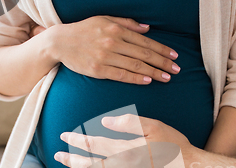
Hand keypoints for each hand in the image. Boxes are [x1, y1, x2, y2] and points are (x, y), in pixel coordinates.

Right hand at [45, 16, 179, 83]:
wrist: (59, 42)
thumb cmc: (83, 30)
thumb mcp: (104, 19)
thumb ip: (127, 23)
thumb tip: (147, 28)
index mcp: (116, 29)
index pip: (145, 41)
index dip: (162, 49)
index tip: (174, 56)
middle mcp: (113, 42)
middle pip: (144, 54)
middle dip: (163, 62)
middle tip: (176, 70)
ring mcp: (106, 57)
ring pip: (135, 65)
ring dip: (153, 72)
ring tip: (166, 78)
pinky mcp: (98, 70)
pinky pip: (121, 75)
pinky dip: (136, 78)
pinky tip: (148, 81)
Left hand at [55, 115, 199, 167]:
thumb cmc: (175, 147)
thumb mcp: (155, 126)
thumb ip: (129, 122)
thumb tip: (104, 122)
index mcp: (126, 150)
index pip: (92, 144)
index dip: (76, 139)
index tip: (64, 136)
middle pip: (87, 166)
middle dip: (70, 161)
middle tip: (57, 157)